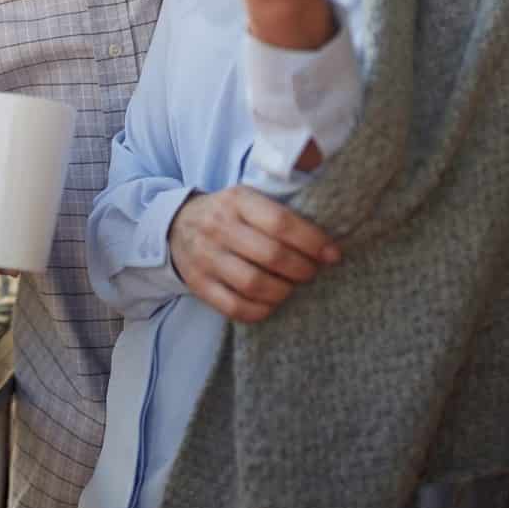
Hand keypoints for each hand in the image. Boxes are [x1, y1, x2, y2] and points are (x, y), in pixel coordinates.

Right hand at [169, 186, 339, 322]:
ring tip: (292, 286)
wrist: (176, 225)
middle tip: (312, 271)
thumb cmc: (227, 214)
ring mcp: (206, 257)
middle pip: (272, 255)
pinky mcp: (198, 284)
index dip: (312, 241)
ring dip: (283, 290)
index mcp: (237, 200)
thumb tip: (329, 233)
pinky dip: (260, 310)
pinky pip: (235, 307)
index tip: (332, 254)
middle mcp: (219, 227)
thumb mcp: (248, 197)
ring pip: (254, 284)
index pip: (281, 222)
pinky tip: (271, 302)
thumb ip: (281, 209)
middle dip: (302, 269)